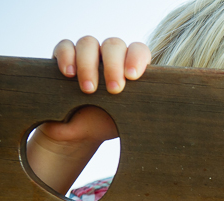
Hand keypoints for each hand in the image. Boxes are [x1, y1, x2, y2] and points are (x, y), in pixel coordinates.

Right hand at [27, 37, 151, 193]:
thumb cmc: (108, 125)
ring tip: (88, 90)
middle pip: (114, 45)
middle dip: (113, 66)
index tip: (132, 77)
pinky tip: (67, 74)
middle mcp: (109, 57)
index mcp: (129, 67)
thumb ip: (139, 118)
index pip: (138, 50)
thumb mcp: (125, 122)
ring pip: (88, 43)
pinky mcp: (64, 58)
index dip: (137, 58)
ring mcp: (87, 55)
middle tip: (114, 91)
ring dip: (88, 64)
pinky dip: (65, 56)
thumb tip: (159, 126)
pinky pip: (64, 46)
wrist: (79, 134)